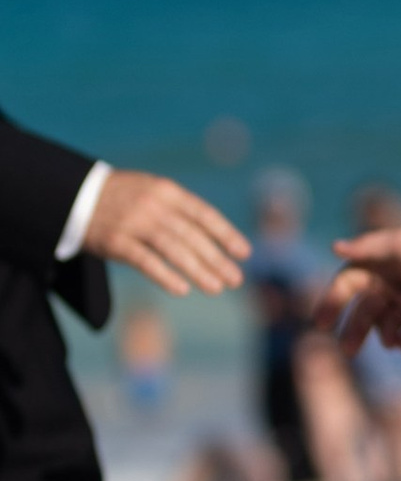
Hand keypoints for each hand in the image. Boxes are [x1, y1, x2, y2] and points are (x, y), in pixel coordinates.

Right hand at [82, 171, 251, 297]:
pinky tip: (182, 289)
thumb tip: (216, 237)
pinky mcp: (116, 241)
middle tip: (236, 279)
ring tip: (216, 288)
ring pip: (173, 249)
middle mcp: (154, 205)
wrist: (76, 195)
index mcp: (168, 191)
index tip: (244, 253)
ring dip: (198, 270)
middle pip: (192, 235)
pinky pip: (145, 261)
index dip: (226, 234)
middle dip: (217, 258)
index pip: (204, 214)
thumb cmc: (124, 198)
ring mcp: (134, 223)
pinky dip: (164, 275)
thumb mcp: (154, 192)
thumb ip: (180, 210)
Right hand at [317, 225, 400, 352]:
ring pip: (384, 330)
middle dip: (354, 332)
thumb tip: (334, 247)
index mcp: (379, 267)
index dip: (331, 303)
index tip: (322, 323)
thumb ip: (369, 247)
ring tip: (396, 329)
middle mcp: (390, 288)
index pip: (346, 287)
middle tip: (348, 350)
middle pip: (362, 314)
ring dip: (387, 330)